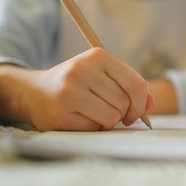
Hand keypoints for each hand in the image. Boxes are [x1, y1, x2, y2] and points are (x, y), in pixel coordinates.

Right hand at [20, 48, 153, 130]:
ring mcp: (68, 92)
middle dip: (123, 113)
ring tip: (94, 114)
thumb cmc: (77, 84)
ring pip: (112, 117)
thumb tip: (151, 103)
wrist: (34, 92)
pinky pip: (94, 129)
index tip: (136, 111)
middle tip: (111, 112)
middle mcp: (81, 70)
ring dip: (108, 122)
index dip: (142, 103)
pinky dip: (93, 129)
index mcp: (97, 56)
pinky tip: (80, 119)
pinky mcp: (59, 115)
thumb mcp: (102, 74)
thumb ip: (130, 84)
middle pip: (125, 103)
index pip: (136, 84)